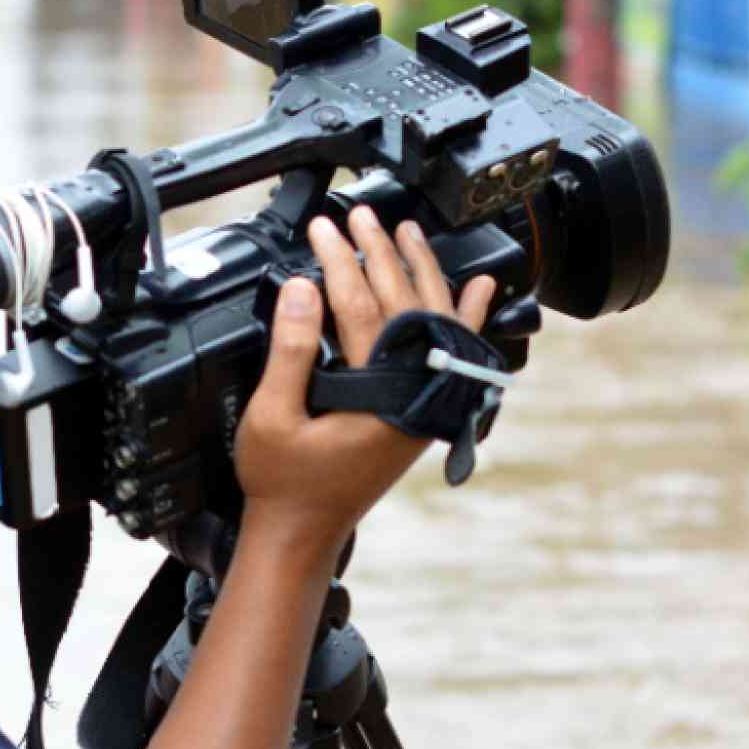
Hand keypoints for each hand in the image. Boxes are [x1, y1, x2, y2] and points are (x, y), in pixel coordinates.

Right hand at [234, 206, 496, 547]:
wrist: (302, 533)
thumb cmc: (283, 483)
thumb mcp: (271, 416)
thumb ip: (291, 351)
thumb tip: (303, 288)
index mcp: (376, 397)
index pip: (360, 308)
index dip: (339, 262)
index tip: (323, 229)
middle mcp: (412, 397)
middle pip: (402, 305)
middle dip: (379, 254)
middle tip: (362, 216)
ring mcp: (423, 404)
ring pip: (433, 321)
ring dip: (420, 272)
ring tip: (407, 232)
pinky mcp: (420, 411)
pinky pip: (452, 355)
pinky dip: (465, 319)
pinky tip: (476, 290)